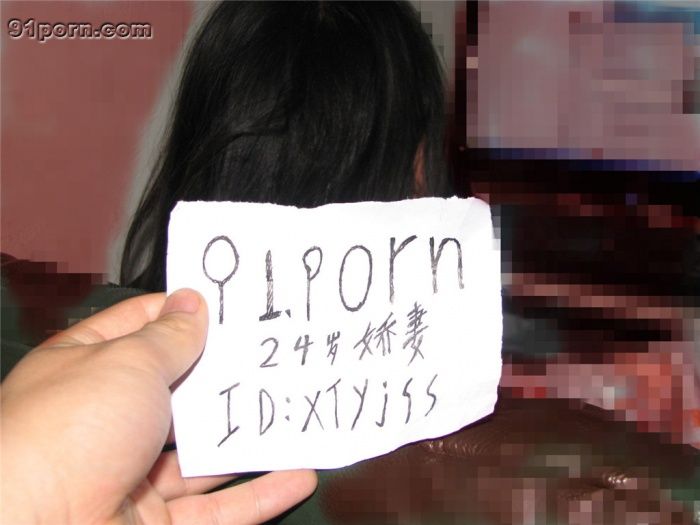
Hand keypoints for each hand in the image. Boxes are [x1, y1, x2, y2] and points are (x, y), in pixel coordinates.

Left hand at [1, 289, 316, 523]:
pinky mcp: (154, 522)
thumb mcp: (127, 364)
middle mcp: (107, 422)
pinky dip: (258, 496)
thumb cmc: (61, 436)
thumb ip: (168, 338)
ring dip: (249, 440)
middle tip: (274, 357)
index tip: (232, 305)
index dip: (186, 313)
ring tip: (292, 415)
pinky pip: (216, 510)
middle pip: (180, 393)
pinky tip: (294, 477)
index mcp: (88, 370)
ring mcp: (130, 475)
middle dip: (225, 377)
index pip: (142, 328)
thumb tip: (191, 305)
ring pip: (204, 456)